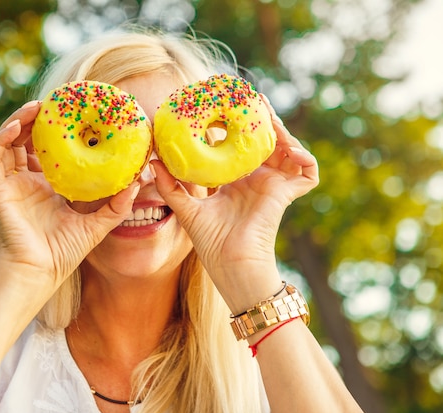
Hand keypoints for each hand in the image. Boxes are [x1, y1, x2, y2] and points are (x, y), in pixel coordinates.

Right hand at [0, 101, 138, 290]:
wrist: (40, 272)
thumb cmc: (64, 252)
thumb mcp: (97, 224)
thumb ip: (117, 205)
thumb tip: (139, 181)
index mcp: (47, 187)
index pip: (49, 151)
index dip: (57, 132)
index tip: (74, 114)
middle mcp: (27, 182)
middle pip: (27, 141)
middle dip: (38, 120)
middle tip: (53, 103)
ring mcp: (11, 184)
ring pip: (9, 142)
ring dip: (19, 121)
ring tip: (36, 107)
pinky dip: (2, 138)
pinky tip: (16, 125)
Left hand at [150, 98, 317, 297]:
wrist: (231, 264)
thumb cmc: (211, 242)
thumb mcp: (187, 208)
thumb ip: (171, 186)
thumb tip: (154, 161)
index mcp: (236, 181)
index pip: (240, 146)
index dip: (236, 126)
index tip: (223, 108)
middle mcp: (257, 180)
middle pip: (266, 142)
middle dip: (261, 120)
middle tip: (250, 99)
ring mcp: (274, 186)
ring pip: (288, 150)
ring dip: (283, 131)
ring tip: (268, 115)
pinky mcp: (286, 194)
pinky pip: (308, 172)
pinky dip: (306, 159)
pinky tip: (292, 149)